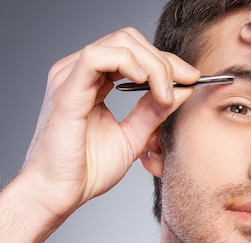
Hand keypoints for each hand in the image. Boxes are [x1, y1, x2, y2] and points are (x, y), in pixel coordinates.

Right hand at [20, 28, 199, 219]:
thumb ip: (154, 111)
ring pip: (119, 43)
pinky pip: (97, 56)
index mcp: (93, 82)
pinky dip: (127, 63)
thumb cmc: (86, 171)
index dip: (166, 61)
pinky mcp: (66, 89)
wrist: (58, 194)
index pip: (133, 53)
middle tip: (184, 82)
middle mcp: (79, 73)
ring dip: (152, 63)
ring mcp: (70, 77)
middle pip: (129, 41)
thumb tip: (183, 90)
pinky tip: (144, 82)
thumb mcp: (133, 136)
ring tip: (164, 92)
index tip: (192, 78)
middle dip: (163, 59)